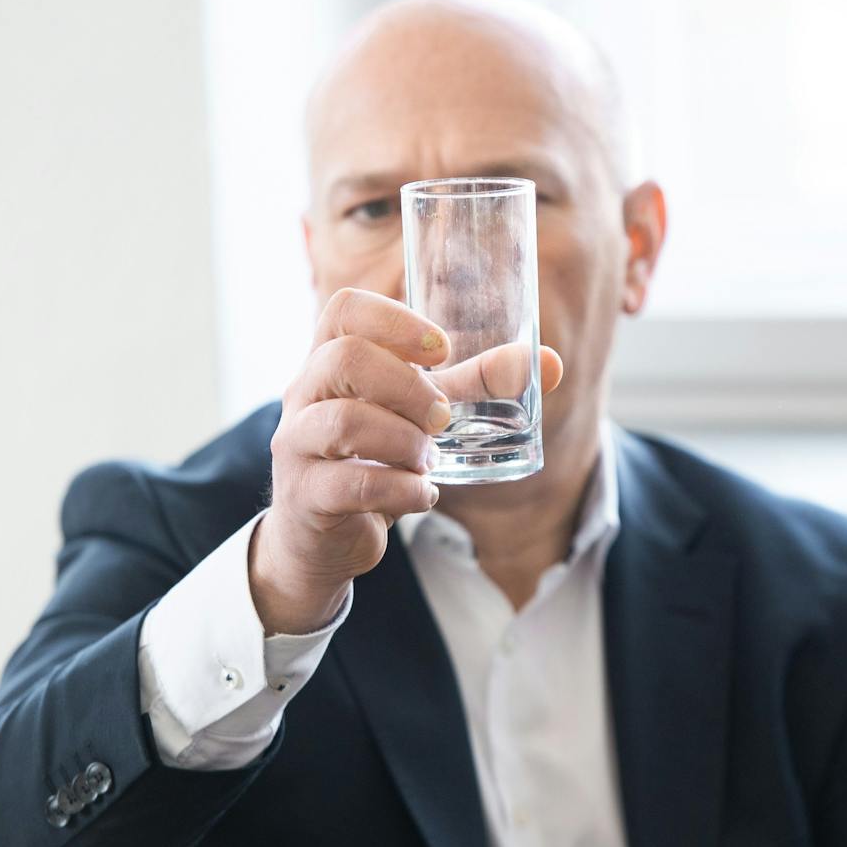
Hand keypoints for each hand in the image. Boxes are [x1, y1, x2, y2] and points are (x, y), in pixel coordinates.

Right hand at [250, 287, 561, 633]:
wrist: (323, 537)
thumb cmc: (373, 457)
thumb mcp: (421, 414)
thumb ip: (476, 386)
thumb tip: (550, 362)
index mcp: (328, 359)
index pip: (344, 309)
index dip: (396, 319)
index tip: (441, 350)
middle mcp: (303, 395)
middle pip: (345, 358)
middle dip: (409, 386)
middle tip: (442, 418)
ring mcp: (296, 444)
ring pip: (345, 421)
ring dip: (406, 440)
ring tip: (428, 459)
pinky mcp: (305, 495)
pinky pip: (353, 483)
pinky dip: (403, 489)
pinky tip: (423, 495)